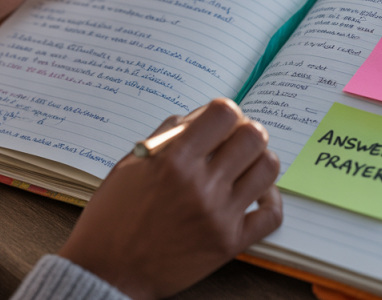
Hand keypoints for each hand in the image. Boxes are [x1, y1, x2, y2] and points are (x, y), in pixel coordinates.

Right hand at [59, 99, 282, 299]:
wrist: (109, 271)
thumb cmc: (113, 217)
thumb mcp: (130, 166)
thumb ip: (166, 137)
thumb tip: (197, 117)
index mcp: (173, 159)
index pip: (225, 113)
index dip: (225, 110)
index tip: (218, 121)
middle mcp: (201, 185)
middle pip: (253, 136)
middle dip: (245, 131)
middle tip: (234, 141)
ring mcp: (220, 215)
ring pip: (268, 168)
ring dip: (258, 160)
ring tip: (244, 165)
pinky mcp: (230, 243)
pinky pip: (272, 213)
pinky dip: (269, 198)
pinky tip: (255, 193)